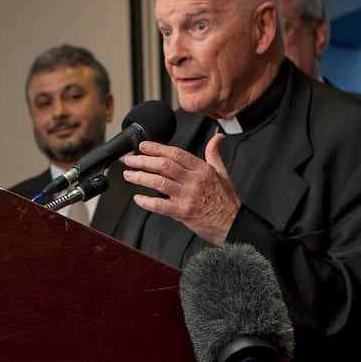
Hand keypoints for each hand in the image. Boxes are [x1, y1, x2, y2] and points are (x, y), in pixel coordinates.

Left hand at [123, 133, 239, 244]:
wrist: (231, 223)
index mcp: (202, 169)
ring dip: (141, 177)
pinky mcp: (182, 212)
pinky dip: (146, 202)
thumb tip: (217, 138)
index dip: (157, 148)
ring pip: (159, 182)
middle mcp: (194, 181)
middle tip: (130, 159)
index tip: (143, 146)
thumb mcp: (222, 173)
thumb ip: (214, 154)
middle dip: (144, 161)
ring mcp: (188, 196)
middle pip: (164, 166)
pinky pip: (160, 205)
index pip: (176, 154)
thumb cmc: (225, 200)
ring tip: (129, 174)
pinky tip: (138, 198)